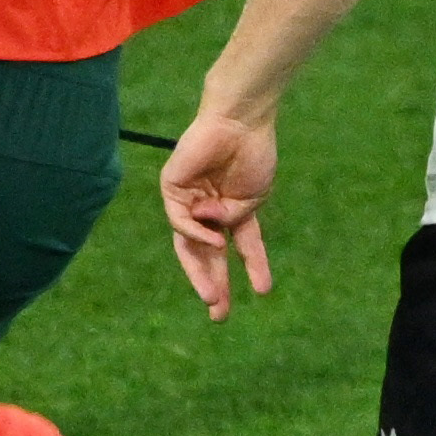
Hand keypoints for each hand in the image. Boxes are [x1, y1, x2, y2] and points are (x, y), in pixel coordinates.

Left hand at [157, 103, 278, 315]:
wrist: (240, 121)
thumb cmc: (252, 155)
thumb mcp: (252, 200)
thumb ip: (232, 223)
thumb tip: (211, 239)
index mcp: (230, 211)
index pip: (238, 248)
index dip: (251, 270)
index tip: (263, 293)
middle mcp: (207, 209)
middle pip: (207, 255)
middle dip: (214, 284)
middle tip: (218, 314)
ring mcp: (188, 200)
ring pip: (189, 245)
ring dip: (202, 272)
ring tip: (213, 295)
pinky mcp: (172, 188)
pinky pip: (181, 221)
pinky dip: (196, 233)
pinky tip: (214, 239)